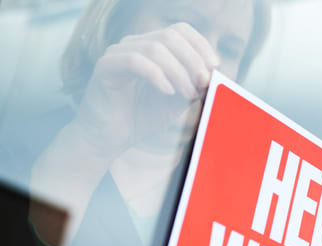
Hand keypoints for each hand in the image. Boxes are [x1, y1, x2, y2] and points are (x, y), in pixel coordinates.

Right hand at [73, 22, 219, 157]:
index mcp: (151, 47)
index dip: (200, 45)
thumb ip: (194, 86)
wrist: (110, 139)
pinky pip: (134, 61)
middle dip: (193, 59)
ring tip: (188, 94)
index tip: (215, 67)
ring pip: (155, 48)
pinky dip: (156, 75)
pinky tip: (167, 92)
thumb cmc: (142, 118)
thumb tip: (216, 75)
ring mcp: (117, 53)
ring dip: (178, 71)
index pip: (180, 30)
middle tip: (204, 83)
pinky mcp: (105, 67)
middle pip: (170, 36)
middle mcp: (134, 44)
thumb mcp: (178, 101)